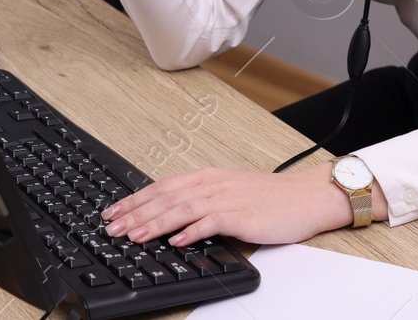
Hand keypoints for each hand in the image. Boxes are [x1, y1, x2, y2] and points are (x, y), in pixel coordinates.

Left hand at [101, 164, 354, 248]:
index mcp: (207, 177)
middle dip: (135, 213)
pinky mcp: (241, 215)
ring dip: (155, 223)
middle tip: (111, 228)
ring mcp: (226, 198)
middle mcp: (212, 184)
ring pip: (182, 208)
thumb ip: (201, 202)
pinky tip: (176, 241)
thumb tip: (171, 219)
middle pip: (166, 197)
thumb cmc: (270, 198)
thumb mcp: (229, 193)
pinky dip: (192, 231)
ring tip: (134, 235)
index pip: (162, 187)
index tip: (113, 212)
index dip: (135, 200)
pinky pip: (211, 222)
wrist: (306, 197)